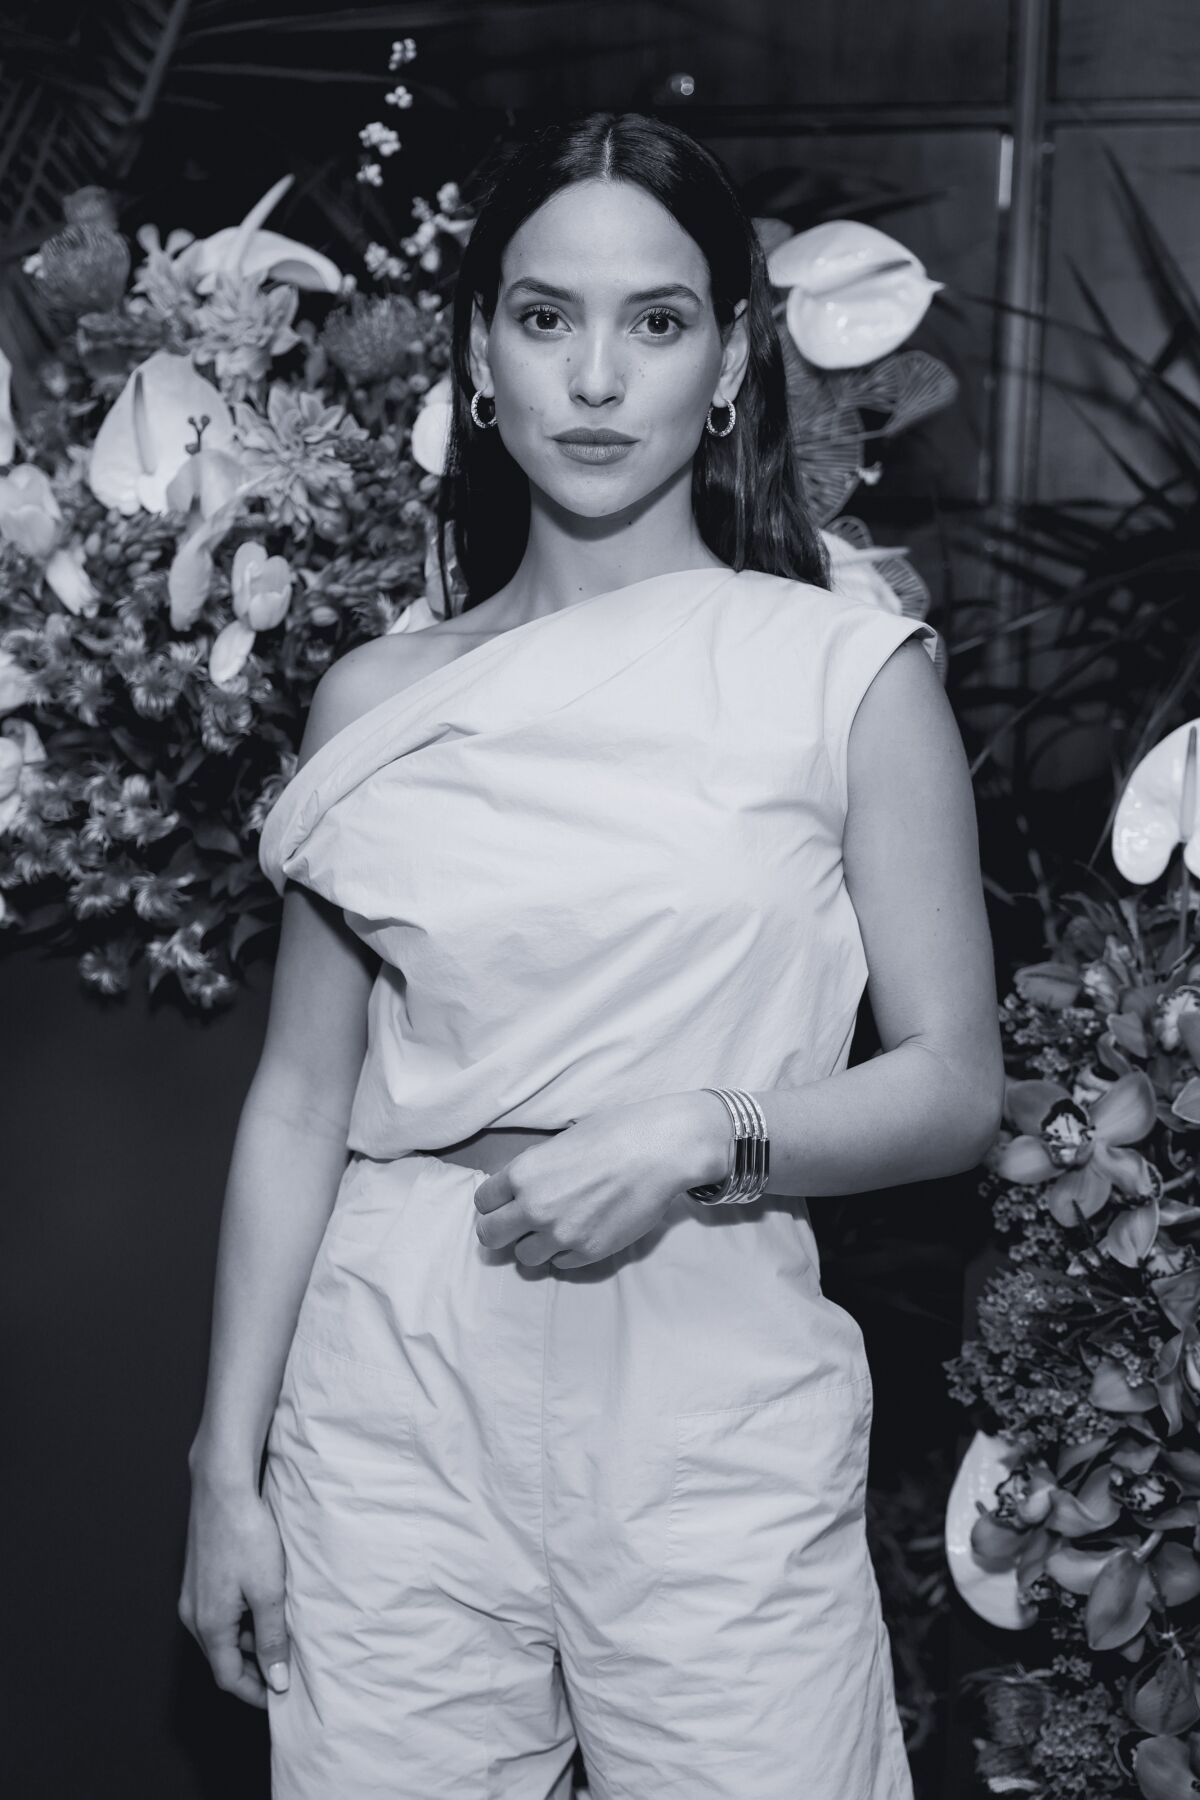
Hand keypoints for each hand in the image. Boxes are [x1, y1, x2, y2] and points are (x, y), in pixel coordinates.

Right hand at [178, 1464, 291, 1709]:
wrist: (223, 1488)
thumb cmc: (246, 1535)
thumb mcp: (268, 1592)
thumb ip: (273, 1639)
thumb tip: (276, 1681)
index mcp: (209, 1625)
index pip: (229, 1677)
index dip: (255, 1692)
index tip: (280, 1697)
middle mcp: (193, 1614)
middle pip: (223, 1658)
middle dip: (253, 1668)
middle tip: (286, 1668)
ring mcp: (193, 1595)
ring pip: (221, 1635)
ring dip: (249, 1641)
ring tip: (282, 1634)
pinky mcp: (198, 1577)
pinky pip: (219, 1612)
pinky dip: (241, 1619)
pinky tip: (265, 1604)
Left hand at [473, 1091, 729, 1269]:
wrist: (659, 1150)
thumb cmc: (614, 1133)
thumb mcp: (561, 1141)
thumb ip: (534, 1169)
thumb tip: (521, 1186)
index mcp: (523, 1174)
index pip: (483, 1203)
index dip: (494, 1203)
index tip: (506, 1203)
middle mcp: (535, 1208)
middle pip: (490, 1237)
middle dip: (500, 1231)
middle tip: (517, 1225)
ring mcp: (561, 1234)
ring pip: (524, 1257)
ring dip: (534, 1245)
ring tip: (555, 1229)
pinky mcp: (589, 1252)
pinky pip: (560, 1264)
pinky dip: (565, 1252)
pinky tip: (581, 1232)